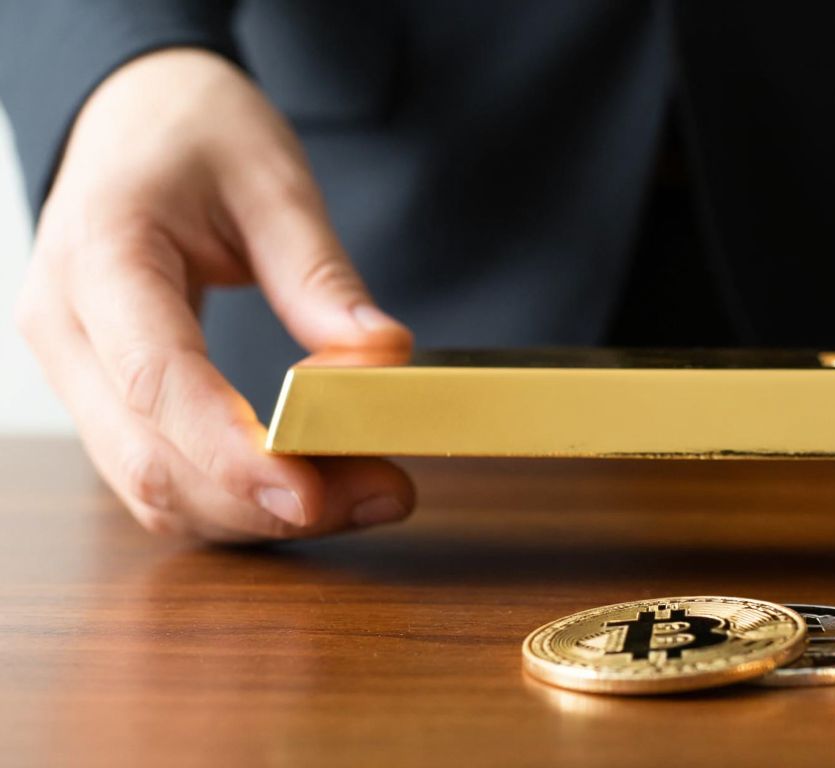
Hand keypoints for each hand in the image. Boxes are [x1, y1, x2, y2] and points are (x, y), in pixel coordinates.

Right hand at [15, 49, 415, 540]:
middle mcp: (66, 326)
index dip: (231, 455)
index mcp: (101, 254)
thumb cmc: (195, 131)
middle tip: (382, 495)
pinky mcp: (102, 393)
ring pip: (148, 485)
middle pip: (148, 458)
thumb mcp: (272, 179)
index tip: (311, 494)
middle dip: (263, 503)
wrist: (132, 113)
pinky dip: (233, 497)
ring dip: (254, 513)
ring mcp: (74, 368)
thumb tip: (384, 355)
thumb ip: (320, 272)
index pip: (157, 381)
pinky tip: (313, 486)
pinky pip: (157, 471)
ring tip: (365, 495)